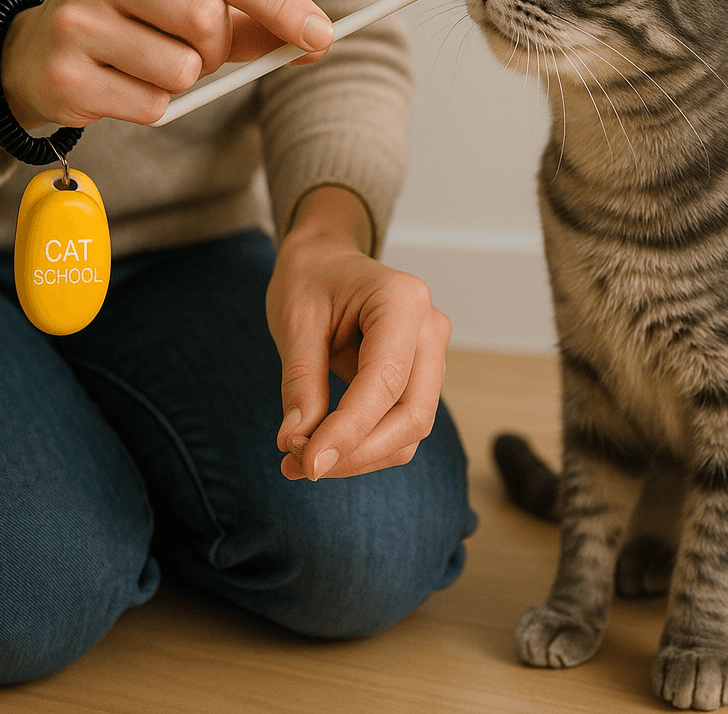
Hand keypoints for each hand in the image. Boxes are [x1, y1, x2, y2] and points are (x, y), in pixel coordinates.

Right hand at [0, 0, 334, 158]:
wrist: (38, 54)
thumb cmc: (133, 20)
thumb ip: (251, 17)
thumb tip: (316, 39)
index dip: (281, 3)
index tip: (322, 35)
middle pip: (206, 18)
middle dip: (217, 47)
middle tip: (194, 50)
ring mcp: (74, 21)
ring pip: (183, 69)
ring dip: (184, 79)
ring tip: (147, 64)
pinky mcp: (65, 76)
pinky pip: (153, 107)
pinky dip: (154, 107)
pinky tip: (121, 86)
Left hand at [266, 187, 451, 479]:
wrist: (326, 261)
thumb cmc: (311, 280)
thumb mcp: (295, 321)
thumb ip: (300, 381)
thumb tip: (298, 441)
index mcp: (402, 300)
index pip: (385, 382)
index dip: (348, 430)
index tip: (307, 462)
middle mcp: (430, 327)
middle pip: (411, 415)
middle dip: (356, 453)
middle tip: (298, 466)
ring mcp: (432, 353)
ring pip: (410, 430)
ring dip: (359, 457)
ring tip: (299, 460)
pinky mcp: (421, 376)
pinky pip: (401, 425)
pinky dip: (364, 446)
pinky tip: (321, 448)